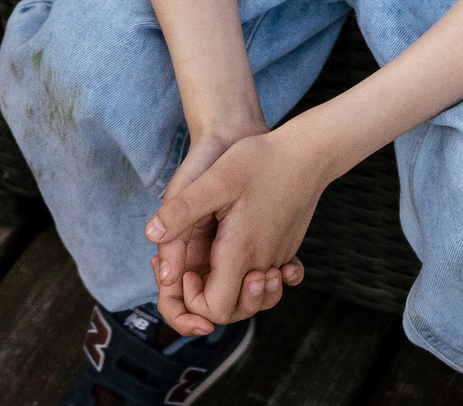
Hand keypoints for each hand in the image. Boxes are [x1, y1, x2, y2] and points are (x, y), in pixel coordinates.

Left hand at [145, 128, 324, 332]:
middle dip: (211, 300)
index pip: (216, 310)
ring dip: (235, 290)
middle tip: (196, 269)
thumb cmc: (262, 160)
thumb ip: (182, 209)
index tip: (188, 271)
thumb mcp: (216, 179)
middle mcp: (262, 262)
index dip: (195, 301)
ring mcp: (278, 256)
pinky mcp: (286, 247)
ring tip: (217, 260)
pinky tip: (242, 250)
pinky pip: (270, 276)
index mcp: (240, 252)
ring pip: (255, 295)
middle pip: (236, 310)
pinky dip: (255, 276)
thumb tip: (152, 235)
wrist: (311, 151)